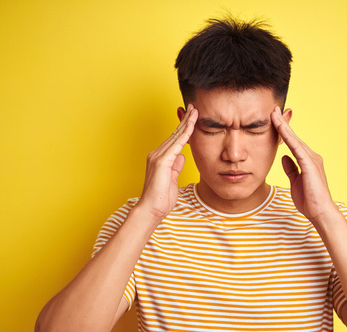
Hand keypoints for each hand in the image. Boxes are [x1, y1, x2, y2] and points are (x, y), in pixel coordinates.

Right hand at [137, 104, 197, 220]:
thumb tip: (182, 157)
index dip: (183, 128)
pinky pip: (176, 145)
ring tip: (195, 111)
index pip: (174, 140)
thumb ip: (176, 167)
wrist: (151, 209)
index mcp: (160, 158)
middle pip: (175, 134)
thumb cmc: (160, 198)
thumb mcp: (172, 179)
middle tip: (194, 107)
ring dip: (186, 123)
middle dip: (185, 120)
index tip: (192, 118)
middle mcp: (157, 154)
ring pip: (176, 136)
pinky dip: (185, 134)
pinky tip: (192, 126)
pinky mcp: (161, 162)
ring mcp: (158, 157)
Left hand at [271, 107, 337, 221]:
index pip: (293, 142)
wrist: (320, 212)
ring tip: (274, 114)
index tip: (274, 120)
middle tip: (273, 109)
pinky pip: (296, 147)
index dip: (283, 131)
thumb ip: (291, 168)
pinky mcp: (310, 164)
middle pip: (293, 137)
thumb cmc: (309, 200)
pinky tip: (280, 128)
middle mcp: (311, 156)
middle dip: (282, 123)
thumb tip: (284, 157)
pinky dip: (288, 137)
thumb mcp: (295, 181)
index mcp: (307, 161)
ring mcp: (311, 159)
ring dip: (283, 126)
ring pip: (294, 139)